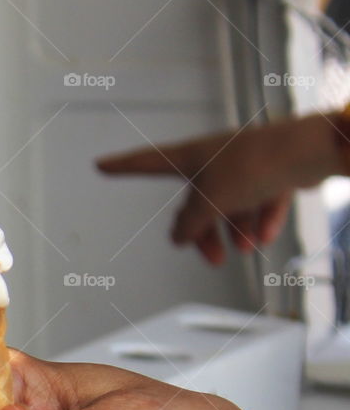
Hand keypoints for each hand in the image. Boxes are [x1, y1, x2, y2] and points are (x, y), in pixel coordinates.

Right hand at [97, 112, 345, 263]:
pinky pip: (259, 200)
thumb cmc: (253, 167)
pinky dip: (261, 220)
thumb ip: (188, 225)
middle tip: (213, 258)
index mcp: (190, 156)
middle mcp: (214, 157)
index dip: (121, 166)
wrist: (308, 151)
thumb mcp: (209, 203)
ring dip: (236, 230)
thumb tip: (179, 237)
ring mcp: (243, 163)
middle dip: (206, 232)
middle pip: (197, 201)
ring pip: (230, 205)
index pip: (145, 162)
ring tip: (244, 249)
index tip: (100, 165)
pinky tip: (265, 237)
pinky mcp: (272, 170)